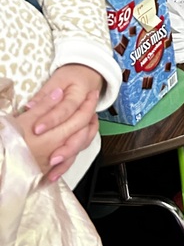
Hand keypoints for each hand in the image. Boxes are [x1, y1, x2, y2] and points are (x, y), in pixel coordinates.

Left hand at [18, 63, 103, 180]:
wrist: (90, 74)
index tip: (37, 129)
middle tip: (50, 157)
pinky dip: (69, 160)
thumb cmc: (73, 76)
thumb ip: (45, 95)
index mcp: (80, 95)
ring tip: (53, 168)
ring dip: (68, 156)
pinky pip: (80, 147)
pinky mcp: (84, 131)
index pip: (66, 110)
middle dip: (65, 147)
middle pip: (79, 133)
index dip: (51, 120)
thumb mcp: (58, 80)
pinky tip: (56, 172)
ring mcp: (87, 123)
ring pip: (82, 142)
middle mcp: (87, 112)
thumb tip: (30, 106)